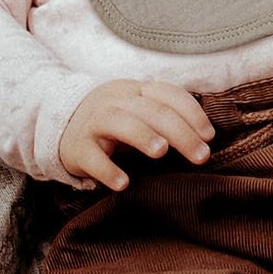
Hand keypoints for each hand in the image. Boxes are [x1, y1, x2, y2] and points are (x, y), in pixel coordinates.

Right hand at [59, 79, 214, 190]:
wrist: (62, 124)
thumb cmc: (116, 121)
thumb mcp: (139, 110)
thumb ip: (166, 116)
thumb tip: (204, 136)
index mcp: (138, 90)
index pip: (170, 95)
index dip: (193, 113)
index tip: (209, 136)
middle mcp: (117, 101)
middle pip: (153, 111)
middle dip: (181, 133)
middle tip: (201, 155)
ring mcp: (94, 122)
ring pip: (121, 123)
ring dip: (144, 136)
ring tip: (162, 152)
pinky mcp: (76, 147)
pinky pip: (92, 157)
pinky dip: (107, 170)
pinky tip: (123, 183)